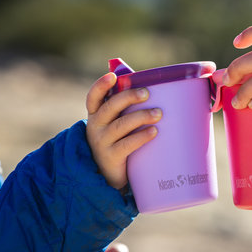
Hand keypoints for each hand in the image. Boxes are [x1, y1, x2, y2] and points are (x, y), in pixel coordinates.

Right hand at [86, 72, 161, 189]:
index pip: (94, 97)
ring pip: (120, 125)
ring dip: (140, 116)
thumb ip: (125, 108)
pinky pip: (127, 144)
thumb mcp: (116, 124)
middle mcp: (95, 127)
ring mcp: (101, 143)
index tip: (113, 76)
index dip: (101, 85)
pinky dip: (141, 136)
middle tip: (147, 93)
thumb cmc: (118, 141)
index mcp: (96, 115)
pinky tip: (154, 131)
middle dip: (128, 97)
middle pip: (110, 107)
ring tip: (158, 113)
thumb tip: (149, 86)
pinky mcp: (111, 157)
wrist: (109, 175)